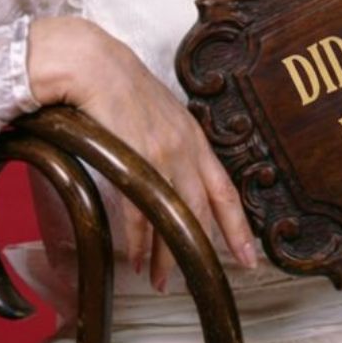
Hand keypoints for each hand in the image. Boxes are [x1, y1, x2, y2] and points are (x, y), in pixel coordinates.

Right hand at [27, 16, 256, 289]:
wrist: (92, 63)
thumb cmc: (120, 88)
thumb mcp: (160, 115)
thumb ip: (172, 143)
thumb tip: (171, 175)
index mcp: (193, 137)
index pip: (224, 188)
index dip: (238, 225)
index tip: (249, 255)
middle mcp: (184, 147)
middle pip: (202, 210)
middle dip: (202, 249)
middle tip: (205, 278)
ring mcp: (161, 153)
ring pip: (173, 216)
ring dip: (167, 254)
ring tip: (161, 279)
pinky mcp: (133, 159)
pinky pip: (140, 212)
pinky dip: (139, 241)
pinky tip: (136, 258)